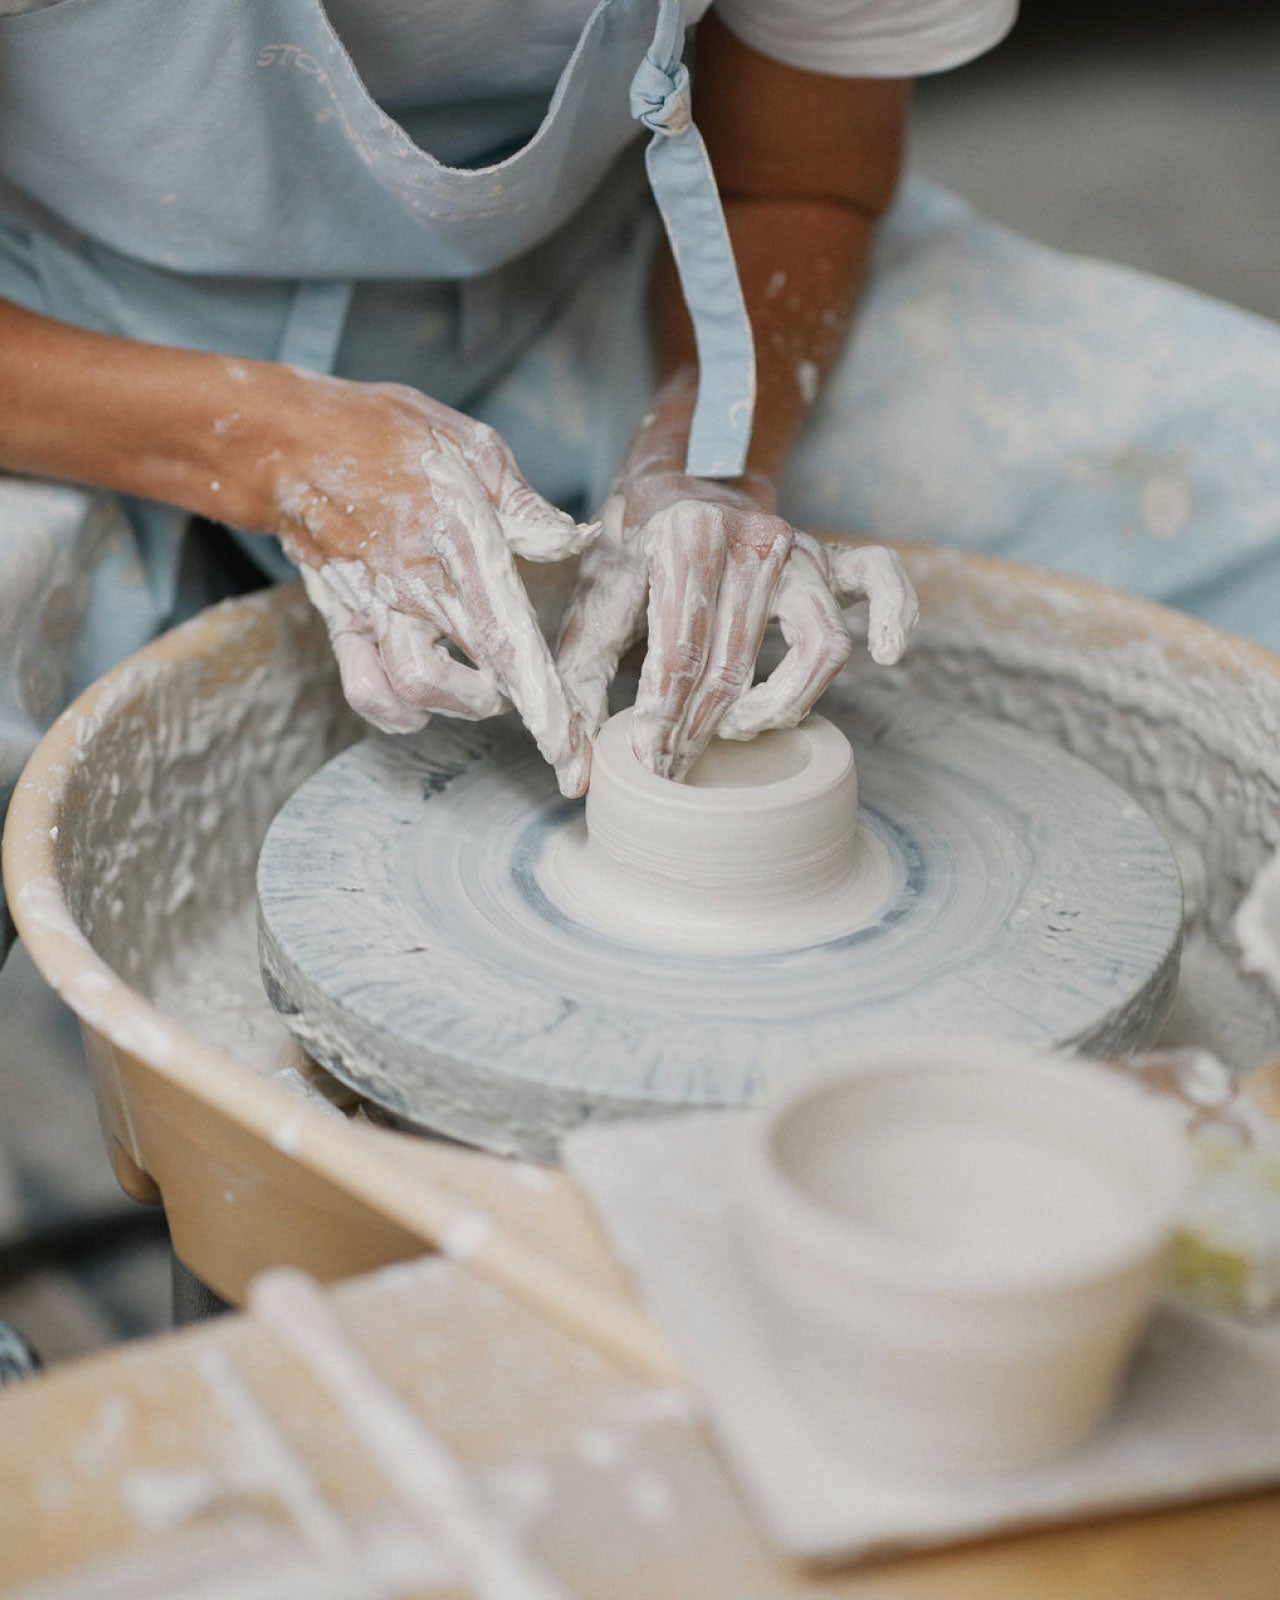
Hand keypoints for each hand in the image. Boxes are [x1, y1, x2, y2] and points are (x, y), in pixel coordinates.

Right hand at [261, 374, 598, 795]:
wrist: (285, 441)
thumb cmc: (386, 434)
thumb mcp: (470, 445)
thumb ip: (524, 506)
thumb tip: (575, 540)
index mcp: (458, 535)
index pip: (507, 630)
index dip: (541, 694)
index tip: (571, 743)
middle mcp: (415, 581)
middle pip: (474, 675)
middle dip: (528, 722)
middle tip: (563, 750)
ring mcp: (374, 607)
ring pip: (414, 691)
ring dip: (460, 704)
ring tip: (486, 688)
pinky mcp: (343, 621)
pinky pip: (366, 690)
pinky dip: (398, 712)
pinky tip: (425, 704)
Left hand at [556, 378, 917, 779]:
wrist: (679, 481)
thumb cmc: (633, 552)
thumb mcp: (592, 604)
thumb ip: (577, 685)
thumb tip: (575, 776)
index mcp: (686, 539)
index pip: (681, 653)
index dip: (665, 719)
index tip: (650, 763)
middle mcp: (752, 537)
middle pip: (740, 662)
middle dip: (706, 728)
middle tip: (679, 766)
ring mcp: (800, 548)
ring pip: (818, 645)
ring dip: (783, 702)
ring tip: (742, 728)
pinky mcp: (832, 557)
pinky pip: (880, 580)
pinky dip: (893, 615)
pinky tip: (886, 656)